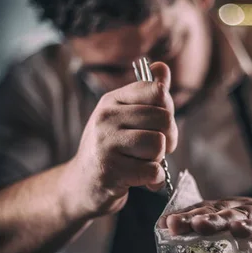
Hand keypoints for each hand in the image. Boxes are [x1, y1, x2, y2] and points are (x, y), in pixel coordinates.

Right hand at [63, 62, 177, 217]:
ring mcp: (106, 143)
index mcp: (112, 100)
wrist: (82, 185)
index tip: (158, 124)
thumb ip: (147, 95)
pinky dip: (154, 180)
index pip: (157, 91)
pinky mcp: (111, 170)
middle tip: (155, 150)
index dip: (168, 111)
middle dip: (169, 139)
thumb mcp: (124, 117)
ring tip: (143, 163)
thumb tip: (162, 67)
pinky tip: (141, 180)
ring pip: (159, 144)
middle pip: (164, 119)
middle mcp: (106, 117)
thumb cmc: (110, 149)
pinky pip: (152, 171)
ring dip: (158, 160)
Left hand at [159, 197, 251, 252]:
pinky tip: (241, 230)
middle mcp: (243, 208)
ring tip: (200, 224)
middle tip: (175, 224)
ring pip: (238, 214)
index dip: (183, 216)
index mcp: (229, 212)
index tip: (163, 224)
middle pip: (215, 210)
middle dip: (193, 217)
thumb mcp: (239, 241)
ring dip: (218, 219)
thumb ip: (216, 245)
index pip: (202, 212)